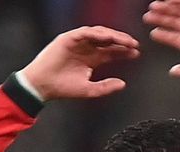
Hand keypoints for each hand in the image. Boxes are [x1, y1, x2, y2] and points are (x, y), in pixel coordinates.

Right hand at [18, 25, 139, 100]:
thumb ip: (105, 87)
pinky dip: (97, 34)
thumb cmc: (63, 88)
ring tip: (124, 40)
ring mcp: (77, 42)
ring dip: (112, 36)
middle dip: (122, 42)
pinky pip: (85, 33)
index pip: (111, 52)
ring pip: (99, 34)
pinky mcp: (68, 39)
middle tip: (134, 45)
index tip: (137, 53)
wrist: (42, 86)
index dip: (124, 52)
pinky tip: (108, 37)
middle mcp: (86, 49)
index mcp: (91, 59)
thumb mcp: (89, 90)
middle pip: (108, 41)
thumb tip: (123, 84)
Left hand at [143, 0, 179, 79]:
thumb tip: (172, 72)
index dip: (165, 35)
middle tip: (148, 16)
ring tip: (153, 6)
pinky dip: (179, 0)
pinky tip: (167, 0)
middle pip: (177, 23)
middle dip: (163, 19)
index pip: (177, 38)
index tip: (153, 32)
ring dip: (167, 8)